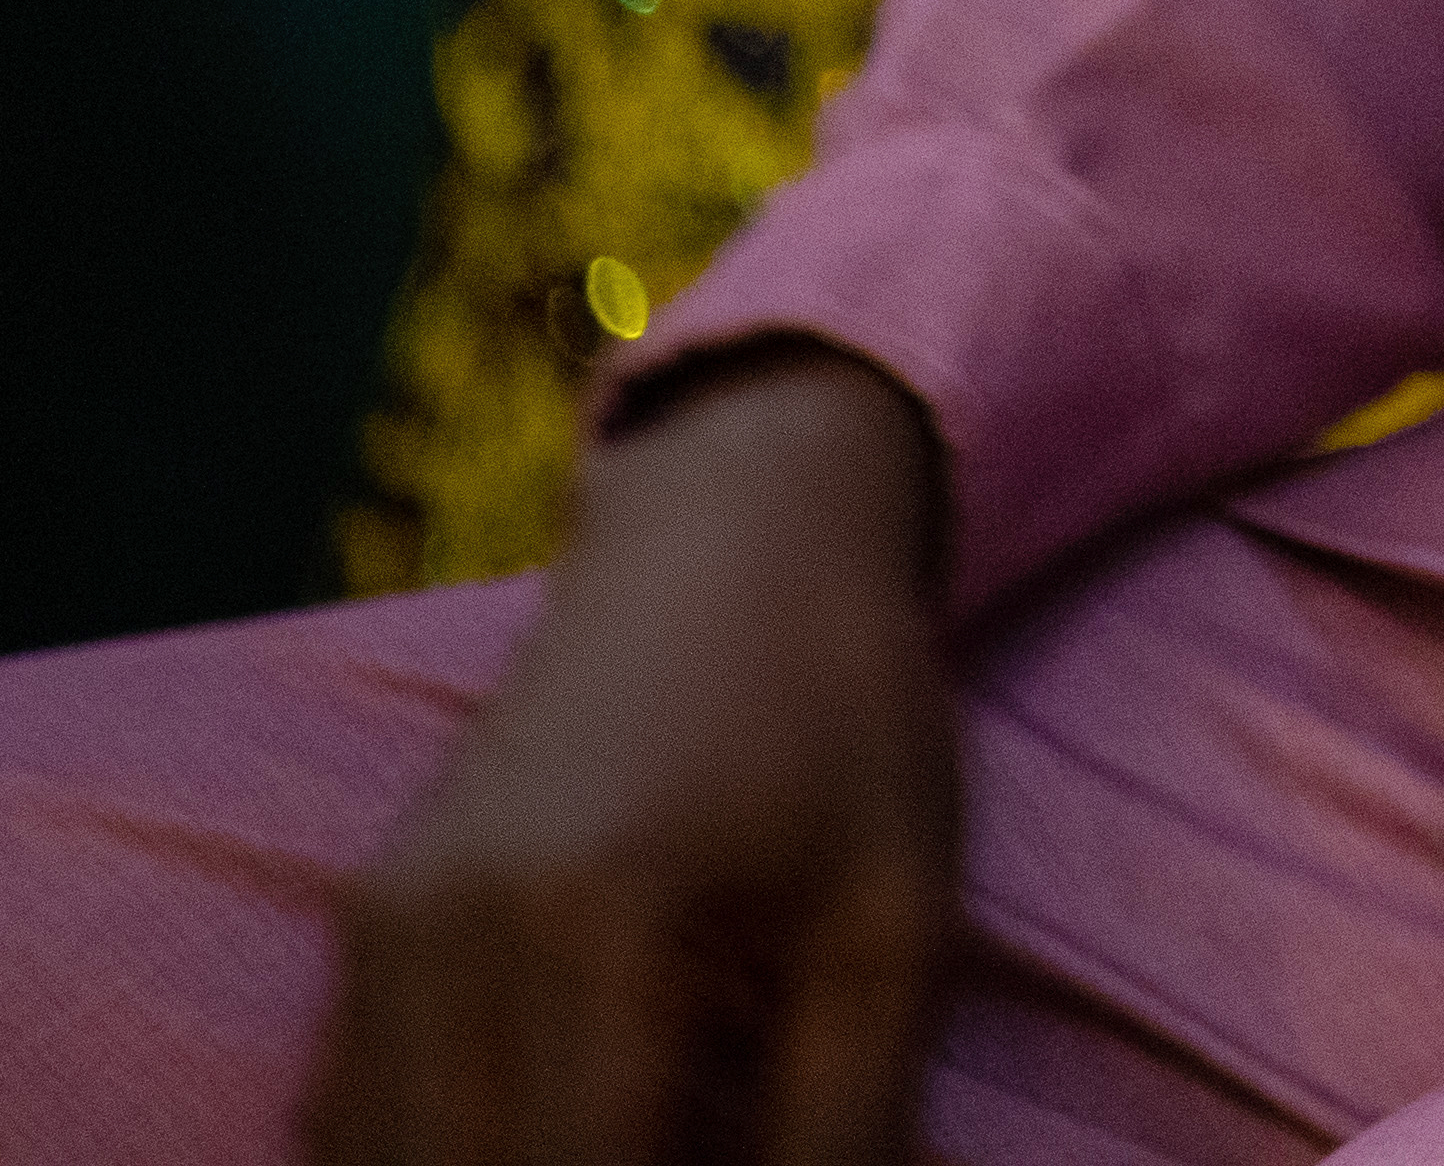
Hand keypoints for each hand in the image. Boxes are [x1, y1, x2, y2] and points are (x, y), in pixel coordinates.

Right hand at [307, 351, 962, 1165]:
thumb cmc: (841, 715)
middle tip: (694, 1141)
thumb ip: (850, 1112)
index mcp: (592, 915)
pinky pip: (351, 1119)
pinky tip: (563, 1128)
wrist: (732, 537)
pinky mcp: (363, 924)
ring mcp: (381, 924)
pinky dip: (435, 1152)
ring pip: (383, 1163)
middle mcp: (446, 925)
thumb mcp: (895, 910)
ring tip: (638, 1133)